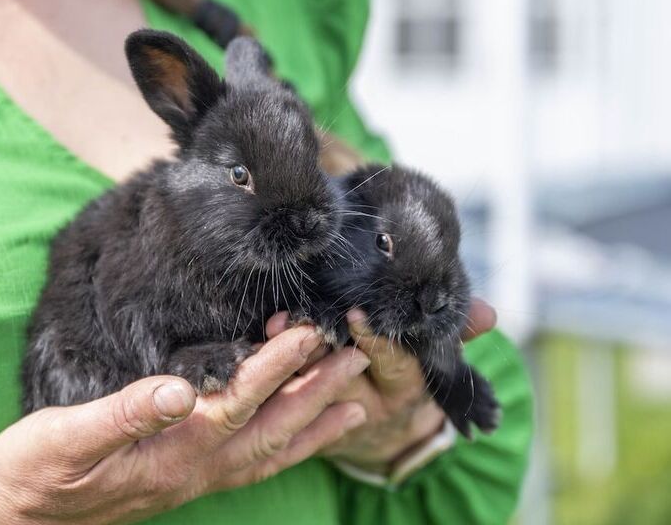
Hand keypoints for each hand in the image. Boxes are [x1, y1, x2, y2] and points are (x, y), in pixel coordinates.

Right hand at [0, 325, 370, 523]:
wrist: (23, 518)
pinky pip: (254, 462)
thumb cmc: (37, 472)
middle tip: (357, 356)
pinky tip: (301, 434)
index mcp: (172, 450)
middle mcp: (196, 467)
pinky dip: (287, 445)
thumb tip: (178, 389)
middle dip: (317, 390)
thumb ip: (124, 413)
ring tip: (356, 400)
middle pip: (271, 425)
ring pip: (271, 448)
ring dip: (314, 421)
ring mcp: (197, 477)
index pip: (238, 401)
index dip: (276, 365)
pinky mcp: (190, 476)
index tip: (310, 331)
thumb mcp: (65, 438)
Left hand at [267, 298, 496, 474]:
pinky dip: (270, 372)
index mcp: (405, 387)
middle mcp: (369, 404)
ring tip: (274, 326)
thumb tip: (490, 314)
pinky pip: (282, 398)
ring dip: (289, 357)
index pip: (393, 362)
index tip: (355, 313)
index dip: (374, 339)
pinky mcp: (302, 422)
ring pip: (308, 386)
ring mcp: (333, 415)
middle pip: (342, 374)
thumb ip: (455, 333)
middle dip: (320, 344)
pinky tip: (254, 347)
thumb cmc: (406, 374)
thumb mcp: (434, 357)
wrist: (380, 432)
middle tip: (298, 317)